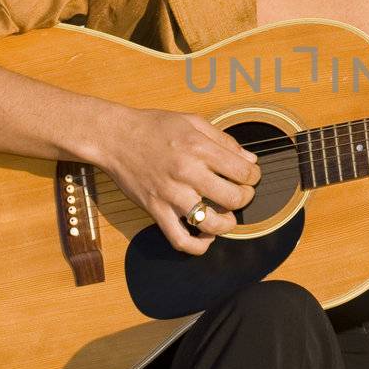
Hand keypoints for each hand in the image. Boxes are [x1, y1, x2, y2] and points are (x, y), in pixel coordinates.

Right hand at [92, 107, 260, 254]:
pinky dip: (197, 246)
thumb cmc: (154, 127)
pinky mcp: (155, 210)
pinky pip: (180, 239)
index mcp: (199, 148)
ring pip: (211, 223)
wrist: (114, 137)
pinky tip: (205, 237)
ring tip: (226, 216)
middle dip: (245, 198)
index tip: (249, 176)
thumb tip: (250, 160)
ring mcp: (170, 194)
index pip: (242, 171)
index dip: (253, 176)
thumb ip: (224, 141)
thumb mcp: (193, 122)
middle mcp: (187, 172)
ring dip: (227, 224)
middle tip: (241, 194)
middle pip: (233, 198)